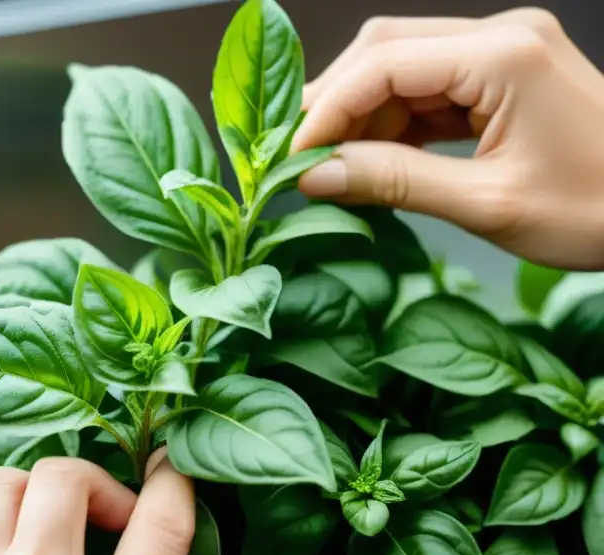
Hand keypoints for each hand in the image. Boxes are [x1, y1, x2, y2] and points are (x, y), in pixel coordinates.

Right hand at [292, 8, 603, 269]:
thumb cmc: (596, 210)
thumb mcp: (486, 205)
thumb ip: (394, 183)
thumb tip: (315, 176)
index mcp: (503, 56)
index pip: (382, 65)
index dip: (324, 110)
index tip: (289, 159)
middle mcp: (500, 37)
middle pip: (384, 52)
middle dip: (334, 106)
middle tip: (298, 161)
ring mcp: (501, 54)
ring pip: (400, 71)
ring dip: (360, 120)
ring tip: (333, 170)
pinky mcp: (501, 77)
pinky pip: (427, 91)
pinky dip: (392, 127)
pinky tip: (373, 163)